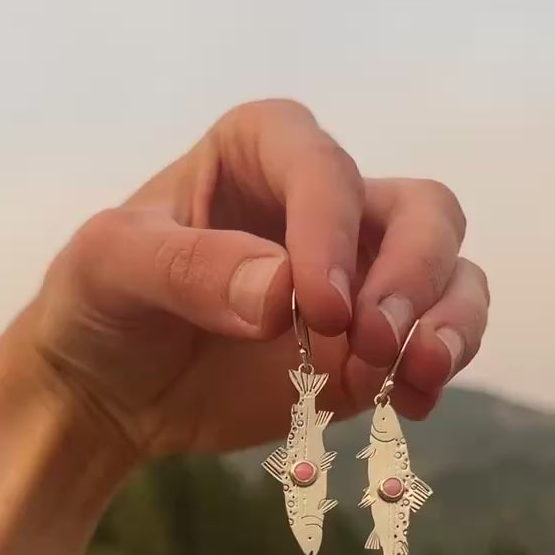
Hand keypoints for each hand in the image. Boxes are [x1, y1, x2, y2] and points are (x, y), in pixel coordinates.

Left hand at [30, 100, 488, 458]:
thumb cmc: (104, 301)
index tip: (317, 305)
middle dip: (411, 276)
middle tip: (370, 342)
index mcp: (260, 152)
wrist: (112, 388)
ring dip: (446, 324)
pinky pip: (441, 338)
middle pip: (422, 211)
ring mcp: (362, 273)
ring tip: (409, 378)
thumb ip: (187, 268)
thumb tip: (280, 293)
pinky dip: (438, 366)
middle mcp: (327, 204)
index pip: (322, 165)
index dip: (331, 226)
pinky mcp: (375, 341)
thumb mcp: (110, 266)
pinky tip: (411, 402)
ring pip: (449, 271)